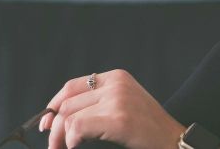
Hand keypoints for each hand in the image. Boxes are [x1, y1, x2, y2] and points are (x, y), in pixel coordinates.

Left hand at [38, 69, 184, 148]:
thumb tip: (56, 117)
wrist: (173, 141)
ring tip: (65, 148)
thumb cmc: (147, 129)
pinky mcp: (118, 118)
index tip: (46, 124)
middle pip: (68, 103)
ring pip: (69, 117)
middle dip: (54, 127)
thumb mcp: (124, 105)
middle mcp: (116, 84)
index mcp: (117, 77)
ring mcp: (118, 100)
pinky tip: (77, 145)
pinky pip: (78, 127)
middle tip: (55, 145)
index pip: (72, 86)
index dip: (54, 106)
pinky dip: (71, 140)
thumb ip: (98, 103)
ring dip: (61, 138)